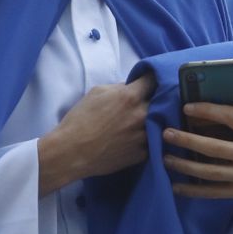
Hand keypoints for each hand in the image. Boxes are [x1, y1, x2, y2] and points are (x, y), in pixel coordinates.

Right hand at [38, 75, 154, 195]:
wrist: (71, 152)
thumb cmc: (80, 120)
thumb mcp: (96, 93)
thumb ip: (118, 87)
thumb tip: (131, 87)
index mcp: (130, 97)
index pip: (153, 80)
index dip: (151, 79)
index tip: (149, 82)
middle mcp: (142, 115)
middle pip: (161, 101)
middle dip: (156, 99)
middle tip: (148, 101)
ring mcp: (144, 136)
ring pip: (159, 123)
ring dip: (154, 120)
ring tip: (141, 122)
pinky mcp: (142, 154)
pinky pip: (151, 142)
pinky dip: (147, 139)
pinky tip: (135, 139)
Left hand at [161, 105, 232, 233]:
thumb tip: (227, 100)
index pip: (231, 117)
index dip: (207, 111)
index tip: (187, 107)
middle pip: (214, 147)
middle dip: (187, 140)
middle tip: (166, 134)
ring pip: (210, 172)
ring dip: (185, 165)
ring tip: (165, 158)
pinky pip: (214, 192)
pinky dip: (194, 190)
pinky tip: (177, 187)